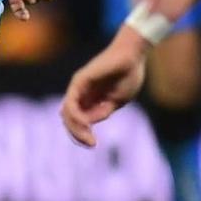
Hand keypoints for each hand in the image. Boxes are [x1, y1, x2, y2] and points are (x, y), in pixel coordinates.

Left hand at [60, 29, 148, 146]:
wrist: (133, 56)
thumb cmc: (128, 76)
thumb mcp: (116, 101)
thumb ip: (101, 112)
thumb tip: (87, 124)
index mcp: (90, 100)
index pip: (77, 120)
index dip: (82, 134)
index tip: (94, 144)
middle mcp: (81, 93)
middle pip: (69, 119)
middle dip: (77, 134)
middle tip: (91, 144)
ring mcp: (78, 87)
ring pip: (67, 113)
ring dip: (75, 128)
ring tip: (89, 138)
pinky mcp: (79, 81)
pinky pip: (71, 102)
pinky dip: (75, 116)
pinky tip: (85, 125)